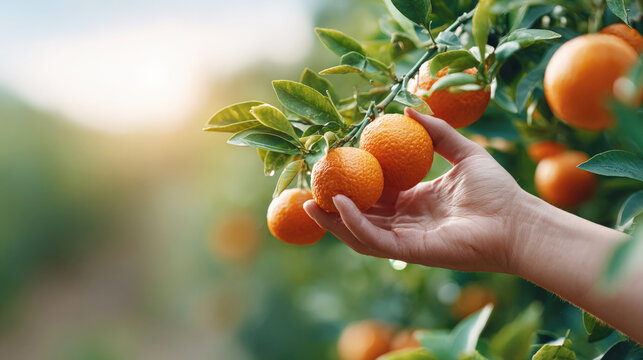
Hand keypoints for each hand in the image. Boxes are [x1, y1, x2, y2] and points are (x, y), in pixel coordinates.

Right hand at [304, 108, 525, 273]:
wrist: (517, 221)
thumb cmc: (497, 190)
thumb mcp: (464, 151)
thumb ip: (437, 131)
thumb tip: (407, 109)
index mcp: (416, 201)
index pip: (376, 193)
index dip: (354, 181)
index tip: (334, 164)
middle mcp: (407, 222)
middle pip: (361, 215)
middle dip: (333, 204)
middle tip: (311, 187)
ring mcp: (406, 239)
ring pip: (360, 232)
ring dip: (333, 219)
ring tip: (310, 202)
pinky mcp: (410, 252)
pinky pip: (374, 239)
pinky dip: (354, 223)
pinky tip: (340, 203)